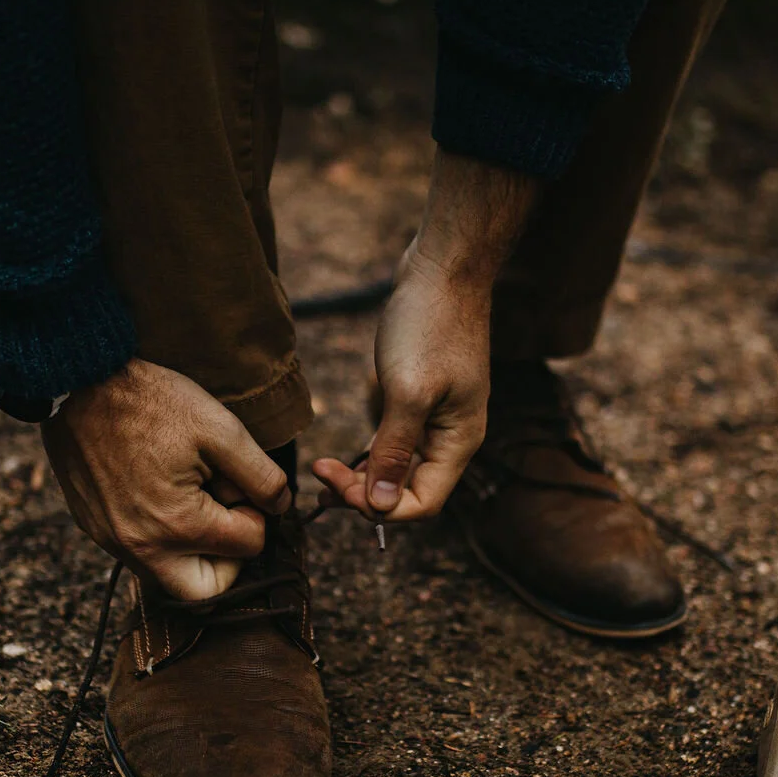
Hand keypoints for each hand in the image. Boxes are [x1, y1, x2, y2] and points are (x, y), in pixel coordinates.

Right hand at [42, 358, 290, 600]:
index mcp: (179, 525)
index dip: (255, 513)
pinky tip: (160, 490)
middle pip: (206, 591)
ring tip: (190, 495)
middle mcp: (142, 548)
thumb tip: (281, 507)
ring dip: (192, 549)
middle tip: (226, 515)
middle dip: (227, 559)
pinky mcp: (96, 530)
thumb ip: (261, 476)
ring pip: (169, 576)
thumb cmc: (153, 401)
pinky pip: (139, 554)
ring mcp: (113, 542)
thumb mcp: (221, 429)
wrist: (81, 380)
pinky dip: (160, 535)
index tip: (237, 482)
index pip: (248, 547)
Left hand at [312, 151, 541, 520]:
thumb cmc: (430, 325)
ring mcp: (437, 418)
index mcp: (457, 442)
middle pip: (406, 490)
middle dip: (362, 491)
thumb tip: (378, 506)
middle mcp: (450, 438)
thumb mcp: (408, 392)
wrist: (443, 269)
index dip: (378, 507)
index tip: (335, 484)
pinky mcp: (420, 399)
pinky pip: (394, 438)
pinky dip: (369, 443)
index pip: (421, 504)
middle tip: (320, 473)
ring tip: (324, 468)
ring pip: (396, 467)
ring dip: (361, 471)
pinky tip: (349, 435)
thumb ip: (392, 451)